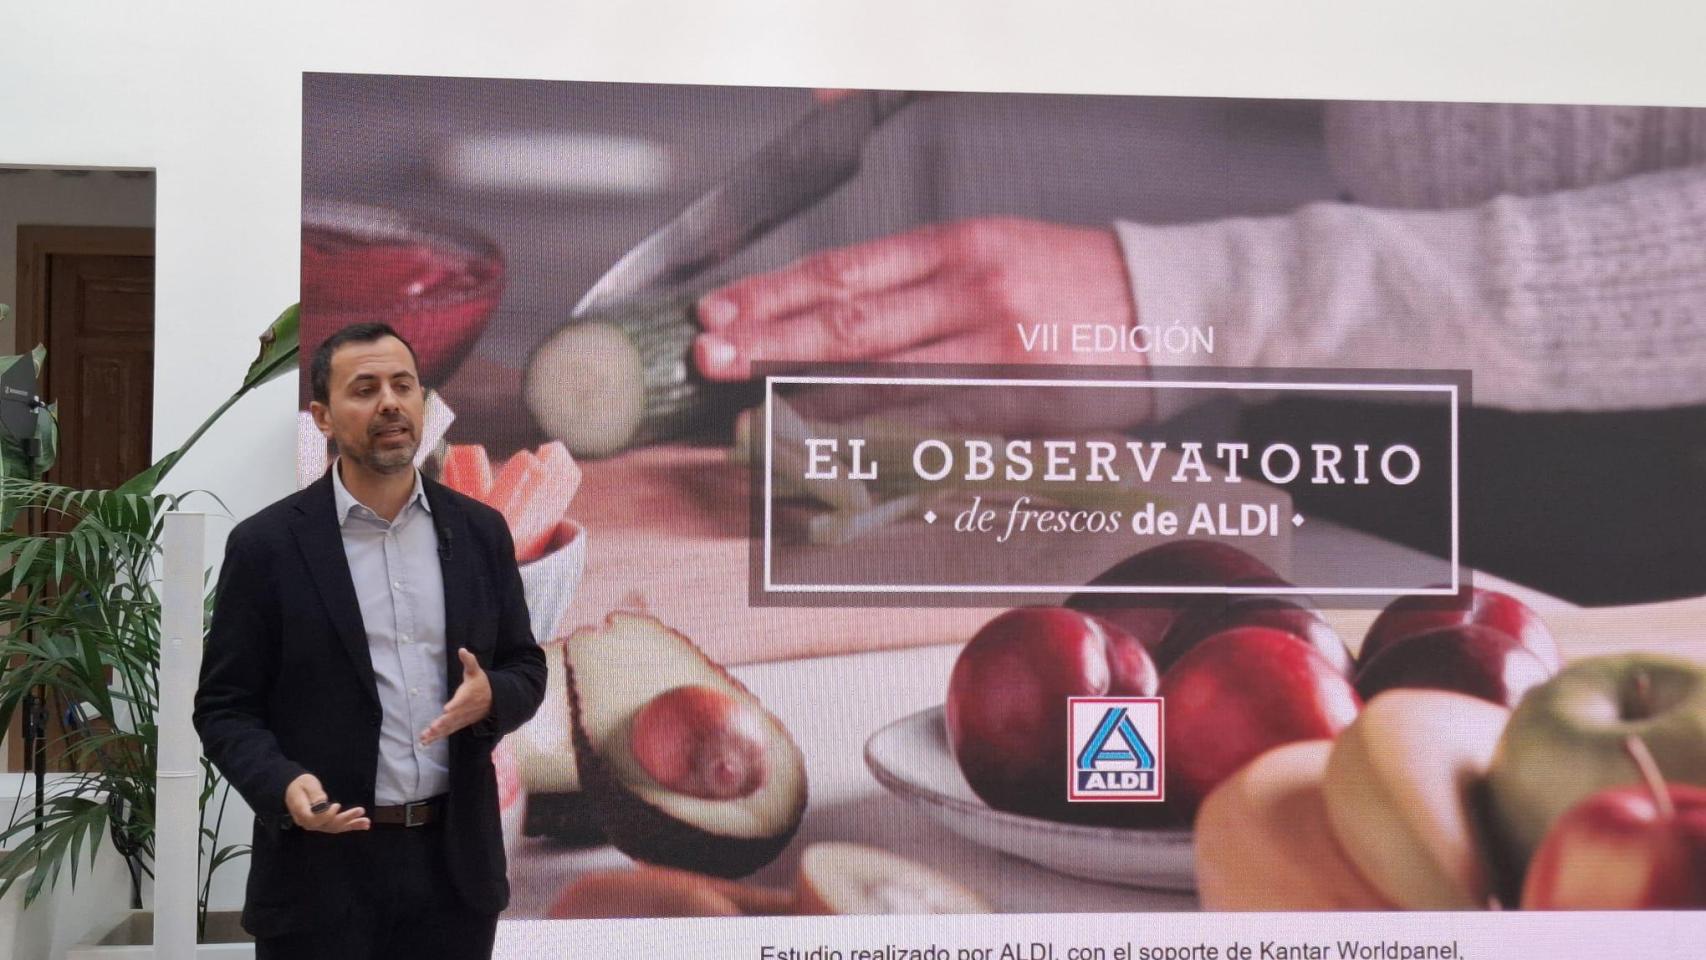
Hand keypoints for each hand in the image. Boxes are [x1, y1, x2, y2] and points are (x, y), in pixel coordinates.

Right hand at [285, 773, 369, 832]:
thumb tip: (323, 803)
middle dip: (345, 819)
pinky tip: (363, 825)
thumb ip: (314, 794)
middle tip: (361, 810)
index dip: (327, 815)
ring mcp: (316, 825)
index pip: (315, 820)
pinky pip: (337, 827)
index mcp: (302, 812)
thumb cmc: (301, 784)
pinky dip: (350, 826)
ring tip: (366, 822)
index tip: (337, 805)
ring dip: (351, 824)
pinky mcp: (323, 823)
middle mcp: (308, 822)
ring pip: (334, 828)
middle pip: (327, 825)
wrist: (295, 788)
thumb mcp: (307, 784)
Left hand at [420, 649, 492, 745]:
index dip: (454, 705)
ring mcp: (462, 719)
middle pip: (453, 718)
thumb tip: (462, 649)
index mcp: (468, 696)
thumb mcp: (476, 671)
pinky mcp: (459, 724)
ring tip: (425, 738)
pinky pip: (447, 732)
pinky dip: (437, 737)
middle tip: (432, 728)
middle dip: (442, 724)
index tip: (447, 709)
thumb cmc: (481, 684)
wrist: (494, 700)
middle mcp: (464, 710)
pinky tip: (425, 742)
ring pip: (449, 727)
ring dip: (437, 733)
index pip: (461, 701)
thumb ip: (469, 661)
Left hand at [694, 218, 1149, 431]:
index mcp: (954, 245)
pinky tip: (827, 446)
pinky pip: (930, 423)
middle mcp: (966, 288)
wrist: (1169, 305)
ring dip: (804, 395)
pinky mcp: (1018, 400)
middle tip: (708, 357)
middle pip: (847, 319)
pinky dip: (873, 437)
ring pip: (880, 376)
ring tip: (744, 407)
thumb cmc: (1070, 284)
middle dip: (768, 339)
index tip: (719, 312)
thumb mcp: (992, 253)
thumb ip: (918, 285)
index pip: (842, 271)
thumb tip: (828, 316)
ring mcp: (993, 347)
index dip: (772, 294)